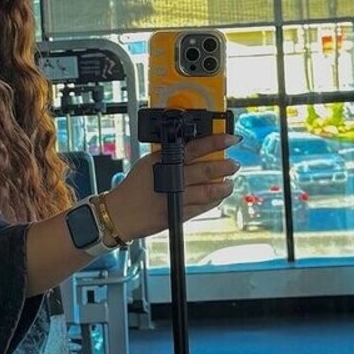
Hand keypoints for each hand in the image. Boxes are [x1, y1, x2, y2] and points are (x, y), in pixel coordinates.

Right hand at [102, 131, 239, 241]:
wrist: (120, 214)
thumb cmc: (132, 188)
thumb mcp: (148, 163)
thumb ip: (170, 156)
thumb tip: (196, 151)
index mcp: (163, 161)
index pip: (195, 147)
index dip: (216, 142)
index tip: (230, 138)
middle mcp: (171, 179)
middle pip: (206, 171)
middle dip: (225, 167)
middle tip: (234, 164)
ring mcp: (175, 199)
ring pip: (208, 192)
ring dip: (223, 187)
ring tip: (228, 184)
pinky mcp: (177, 216)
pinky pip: (202, 208)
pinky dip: (213, 202)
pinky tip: (217, 197)